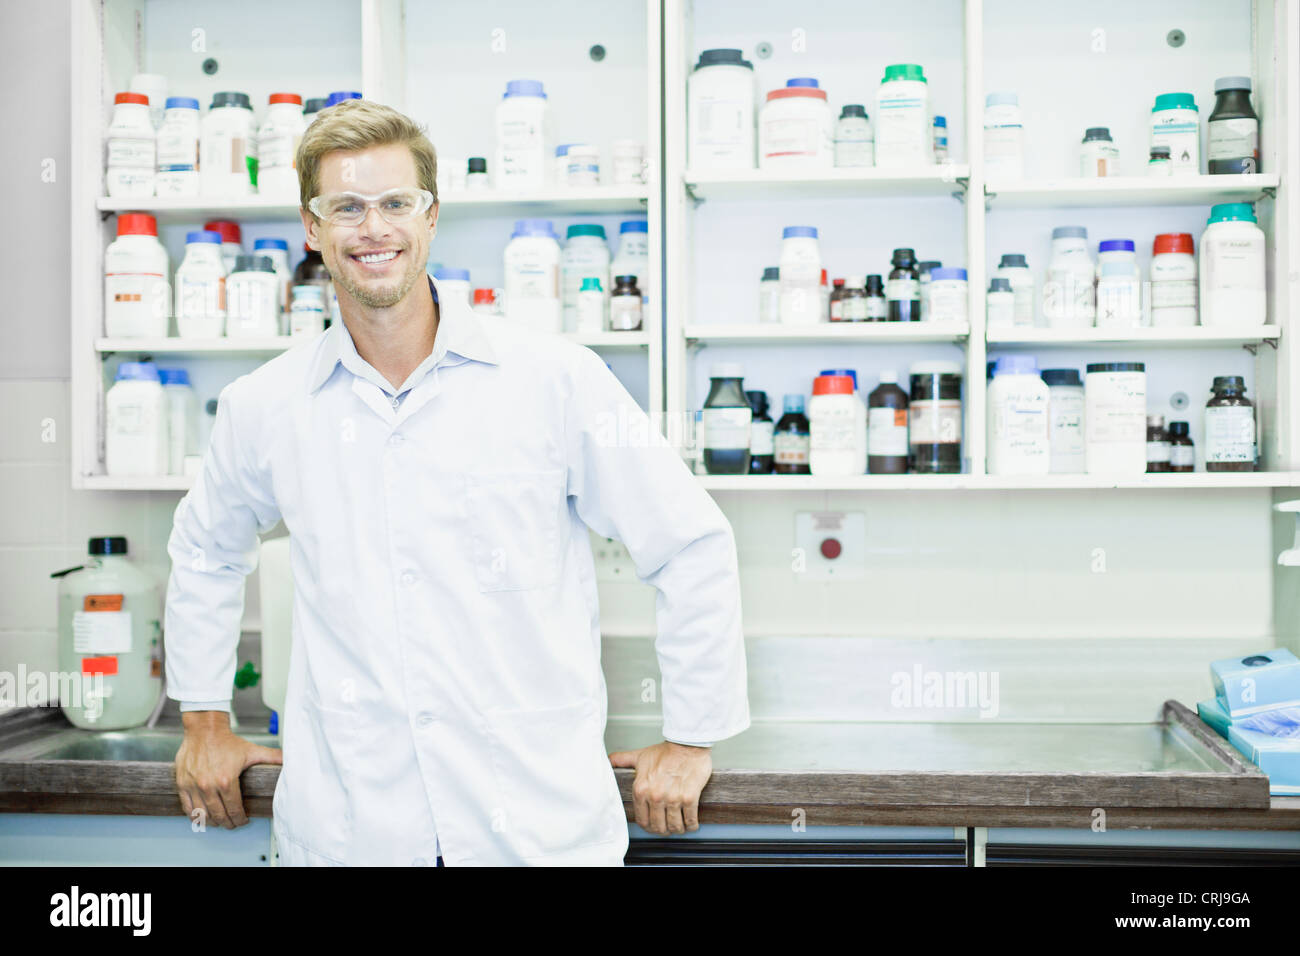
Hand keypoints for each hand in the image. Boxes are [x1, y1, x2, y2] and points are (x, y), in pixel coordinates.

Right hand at [175, 711, 282, 829]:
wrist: (204, 729)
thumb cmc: (228, 741)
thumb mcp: (252, 750)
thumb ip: (272, 757)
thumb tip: (289, 761)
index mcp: (226, 781)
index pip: (234, 809)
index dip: (240, 819)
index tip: (243, 820)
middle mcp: (208, 786)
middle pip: (218, 815)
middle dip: (228, 823)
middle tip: (232, 824)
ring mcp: (193, 786)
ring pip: (202, 815)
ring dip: (212, 822)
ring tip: (219, 821)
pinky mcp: (182, 784)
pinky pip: (187, 807)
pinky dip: (194, 816)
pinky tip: (202, 816)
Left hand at [608, 741, 711, 834]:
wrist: (687, 744)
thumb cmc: (666, 752)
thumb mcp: (640, 756)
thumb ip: (623, 760)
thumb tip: (609, 762)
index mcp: (641, 789)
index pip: (642, 820)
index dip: (649, 827)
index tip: (654, 826)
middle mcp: (655, 796)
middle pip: (658, 827)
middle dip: (664, 830)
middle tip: (668, 828)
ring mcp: (672, 798)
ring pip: (674, 826)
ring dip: (678, 829)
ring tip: (680, 827)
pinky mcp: (689, 798)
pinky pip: (690, 820)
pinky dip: (691, 825)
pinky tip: (691, 824)